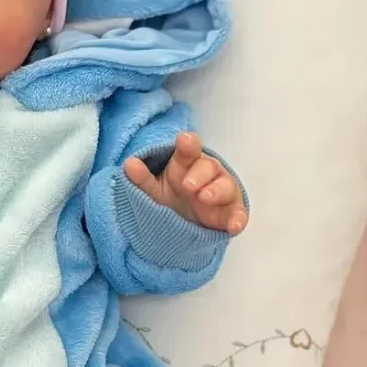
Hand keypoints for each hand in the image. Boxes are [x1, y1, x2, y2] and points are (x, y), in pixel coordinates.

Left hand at [122, 132, 247, 234]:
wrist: (185, 223)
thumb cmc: (171, 197)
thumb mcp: (153, 190)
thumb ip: (141, 179)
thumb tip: (128, 163)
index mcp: (187, 164)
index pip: (189, 150)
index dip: (188, 144)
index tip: (184, 139)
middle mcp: (207, 175)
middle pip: (208, 167)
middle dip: (199, 174)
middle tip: (186, 185)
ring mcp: (222, 193)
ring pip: (226, 186)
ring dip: (217, 191)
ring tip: (204, 197)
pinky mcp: (231, 213)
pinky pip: (238, 214)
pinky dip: (238, 219)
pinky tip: (234, 226)